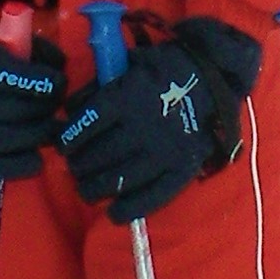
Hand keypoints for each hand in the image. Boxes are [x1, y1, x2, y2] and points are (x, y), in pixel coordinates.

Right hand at [0, 26, 67, 179]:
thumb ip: (28, 46)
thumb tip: (58, 64)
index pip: (22, 81)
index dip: (48, 82)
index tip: (57, 82)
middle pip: (22, 111)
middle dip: (46, 107)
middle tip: (54, 103)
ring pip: (13, 140)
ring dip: (39, 134)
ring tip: (49, 126)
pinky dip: (20, 165)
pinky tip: (36, 158)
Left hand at [56, 19, 262, 222]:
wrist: (215, 77)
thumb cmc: (165, 69)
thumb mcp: (128, 65)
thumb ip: (98, 87)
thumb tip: (70, 112)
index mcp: (127, 98)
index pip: (87, 125)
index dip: (70, 140)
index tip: (64, 147)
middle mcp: (143, 128)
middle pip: (100, 155)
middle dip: (80, 166)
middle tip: (74, 170)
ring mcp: (164, 152)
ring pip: (120, 179)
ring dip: (96, 188)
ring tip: (86, 190)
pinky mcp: (182, 169)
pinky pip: (153, 196)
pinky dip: (130, 208)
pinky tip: (114, 213)